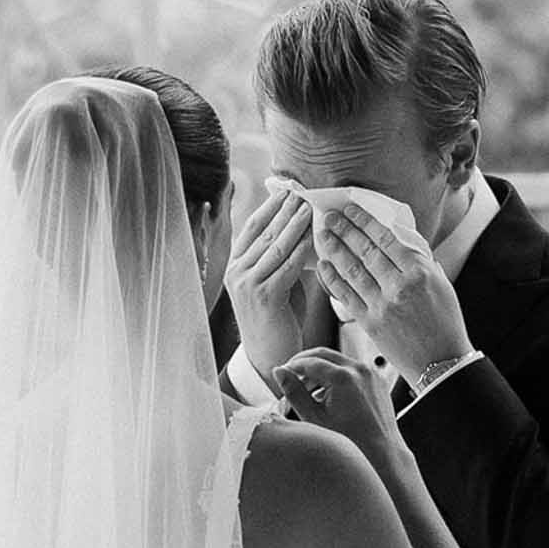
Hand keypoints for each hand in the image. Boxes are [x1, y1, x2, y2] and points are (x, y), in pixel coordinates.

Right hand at [225, 188, 321, 388]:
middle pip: (264, 231)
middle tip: (303, 190)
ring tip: (309, 206)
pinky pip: (286, 266)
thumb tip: (300, 230)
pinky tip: (313, 236)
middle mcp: (236, 273)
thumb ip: (280, 259)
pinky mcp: (264, 297)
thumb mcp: (273, 283)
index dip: (271, 206)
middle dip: (284, 209)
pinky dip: (301, 249)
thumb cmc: (278, 320)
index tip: (288, 189)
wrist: (269, 358)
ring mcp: (247, 284)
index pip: (253, 227)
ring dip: (294, 223)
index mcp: (235, 266)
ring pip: (275, 245)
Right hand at [273, 349, 403, 468]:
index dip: (292, 366)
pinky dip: (337, 377)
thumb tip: (280, 372)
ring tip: (307, 391)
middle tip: (291, 376)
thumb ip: (294, 392)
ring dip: (321, 371)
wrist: (382, 455)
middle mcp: (359, 369)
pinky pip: (352, 370)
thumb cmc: (350, 442)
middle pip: (324, 355)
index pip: (309, 362)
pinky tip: (327, 396)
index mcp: (343, 377)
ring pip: (338, 361)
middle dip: (305, 364)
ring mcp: (371, 374)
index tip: (282, 374)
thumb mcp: (314, 418)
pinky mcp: (377, 381)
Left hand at [315, 202, 471, 388]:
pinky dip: (333, 279)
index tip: (351, 209)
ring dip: (334, 250)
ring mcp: (382, 306)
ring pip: (352, 271)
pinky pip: (346, 296)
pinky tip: (323, 266)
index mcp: (419, 272)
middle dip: (345, 230)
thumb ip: (420, 260)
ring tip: (323, 235)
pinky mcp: (370, 323)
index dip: (365, 221)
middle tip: (329, 216)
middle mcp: (399, 286)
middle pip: (366, 251)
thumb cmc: (445, 323)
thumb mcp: (441, 283)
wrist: (441, 363)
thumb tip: (398, 238)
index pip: (386, 238)